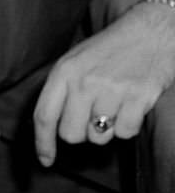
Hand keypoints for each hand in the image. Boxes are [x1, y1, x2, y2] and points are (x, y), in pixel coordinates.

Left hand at [33, 0, 174, 165]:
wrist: (149, 32)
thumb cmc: (108, 49)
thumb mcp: (74, 61)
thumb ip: (61, 90)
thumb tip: (49, 126)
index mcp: (64, 72)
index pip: (44, 115)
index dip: (42, 143)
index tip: (45, 160)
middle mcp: (84, 83)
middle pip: (71, 134)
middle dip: (80, 132)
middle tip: (91, 115)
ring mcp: (111, 91)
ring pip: (99, 137)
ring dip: (106, 128)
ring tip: (113, 103)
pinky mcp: (137, 99)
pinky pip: (125, 133)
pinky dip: (128, 125)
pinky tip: (130, 105)